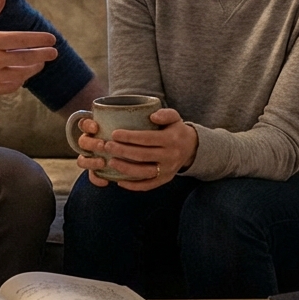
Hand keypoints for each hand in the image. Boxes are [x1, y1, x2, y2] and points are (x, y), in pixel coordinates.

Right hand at [0, 0, 58, 98]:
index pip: (21, 39)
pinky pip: (9, 87)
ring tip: (39, 64)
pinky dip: (19, 81)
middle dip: (43, 55)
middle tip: (53, 53)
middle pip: (26, 58)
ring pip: (20, 74)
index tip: (51, 39)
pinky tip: (22, 76)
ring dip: (33, 69)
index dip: (39, 39)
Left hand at [75, 109, 196, 189]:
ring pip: (143, 173)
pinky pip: (147, 186)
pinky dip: (132, 186)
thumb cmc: (176, 130)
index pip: (147, 138)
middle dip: (122, 151)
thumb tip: (152, 116)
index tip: (114, 134)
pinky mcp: (164, 180)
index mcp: (171, 140)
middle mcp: (170, 156)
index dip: (129, 137)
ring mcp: (167, 170)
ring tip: (110, 162)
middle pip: (142, 156)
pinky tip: (119, 181)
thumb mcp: (175, 117)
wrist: (191, 148)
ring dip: (124, 168)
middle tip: (107, 146)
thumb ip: (165, 114)